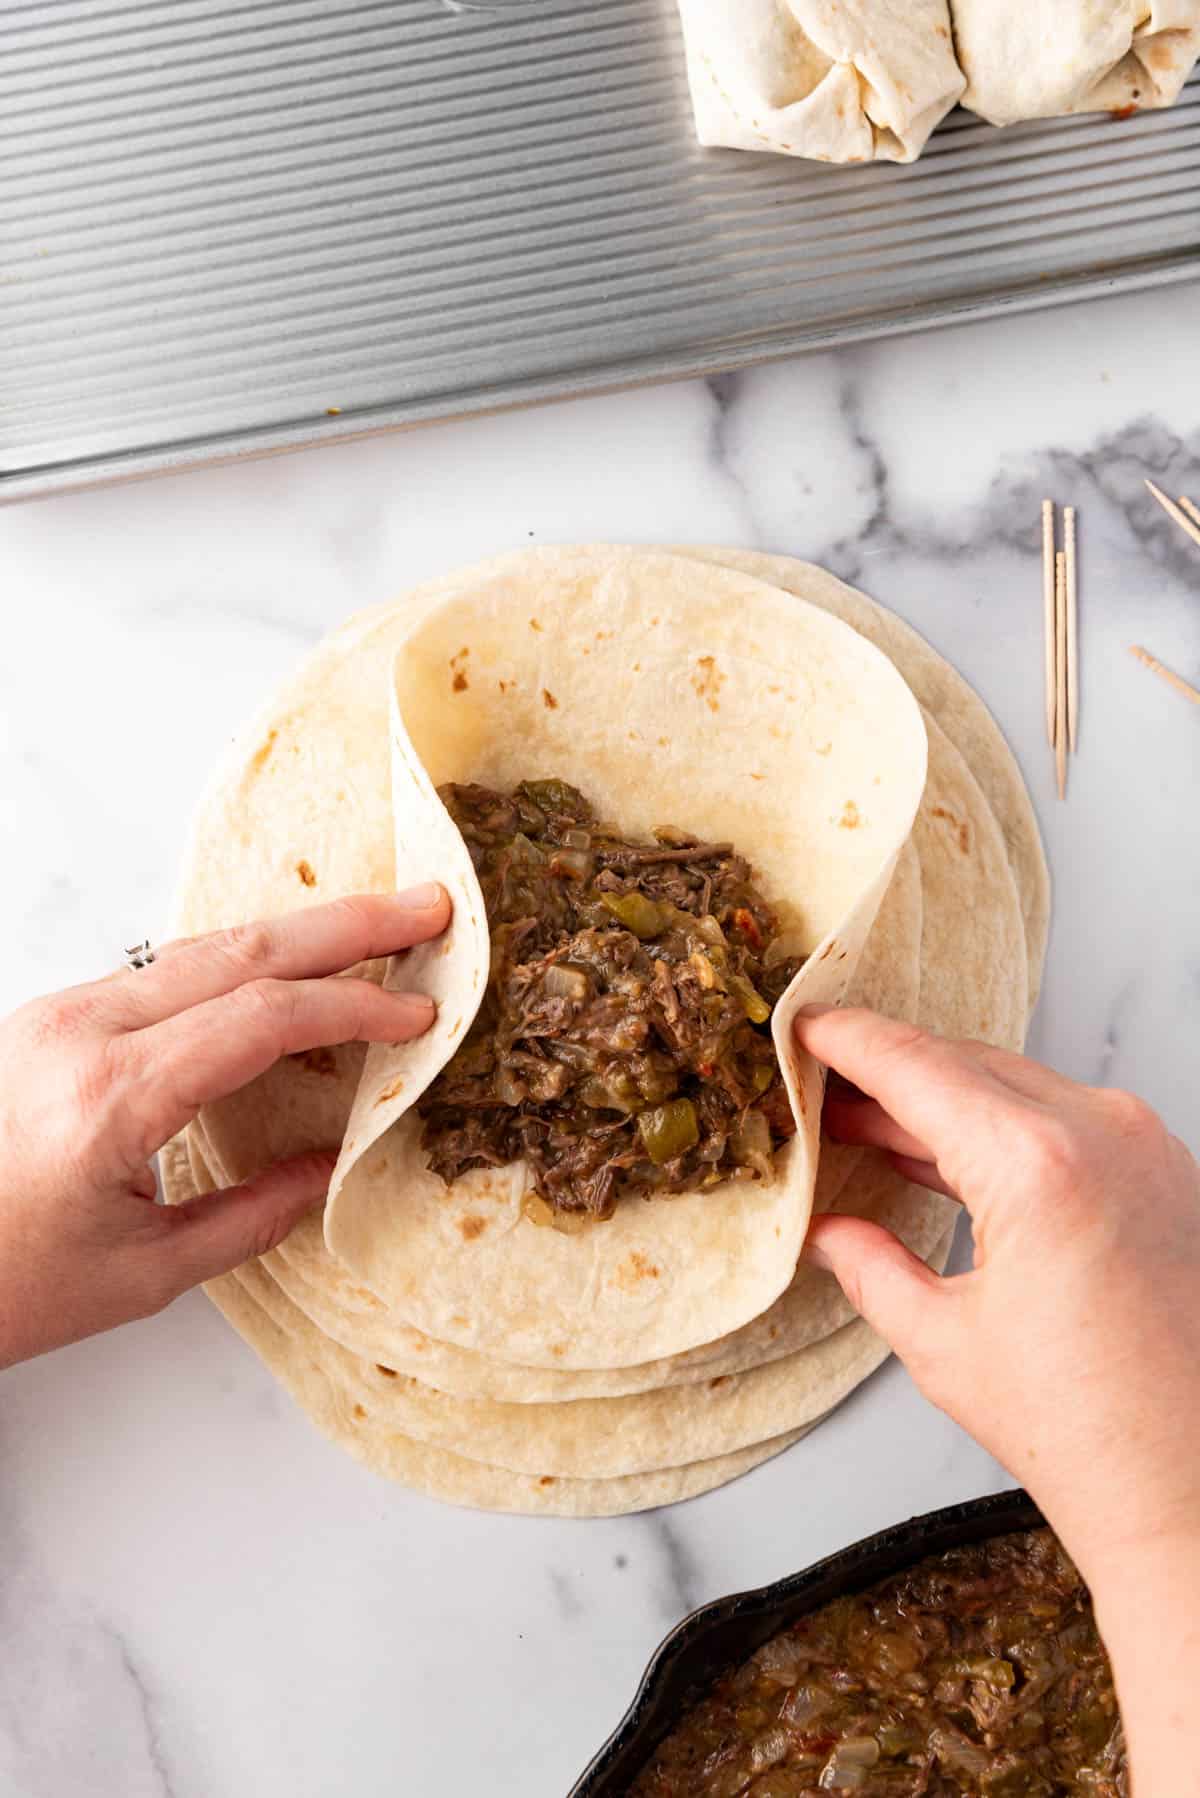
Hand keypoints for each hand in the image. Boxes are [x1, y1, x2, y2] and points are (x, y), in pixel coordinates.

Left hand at [0, 887, 449, 1368]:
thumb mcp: (142, 1275)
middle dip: (346, 926)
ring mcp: (62, 1015)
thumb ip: (252, 1217)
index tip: (418, 1016)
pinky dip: (244, 961)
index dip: (352, 1008)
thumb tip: (333, 1168)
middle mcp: (82, 1031)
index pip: (260, 1018)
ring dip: (298, 934)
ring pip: (202, 948)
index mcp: (110, 1095)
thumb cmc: (5, 1285)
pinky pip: (167, 970)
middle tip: (429, 908)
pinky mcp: (53, 1018)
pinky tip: (290, 967)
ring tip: (376, 926)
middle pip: (239, 951)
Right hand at [796, 1006, 1199, 1794]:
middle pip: (964, 1063)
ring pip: (1014, 1084)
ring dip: (939, 1096)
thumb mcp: (944, 1343)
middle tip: (816, 1083)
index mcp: (1035, 1165)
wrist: (1193, 1490)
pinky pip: (1063, 1116)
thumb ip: (870, 1266)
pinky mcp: (1165, 1170)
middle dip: (885, 1068)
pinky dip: (997, 1123)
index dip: (846, 1039)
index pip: (916, 1066)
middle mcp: (1100, 1132)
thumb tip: (828, 1230)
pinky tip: (946, 1149)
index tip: (800, 1022)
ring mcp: (1144, 1145)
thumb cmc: (1086, 1433)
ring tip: (866, 1120)